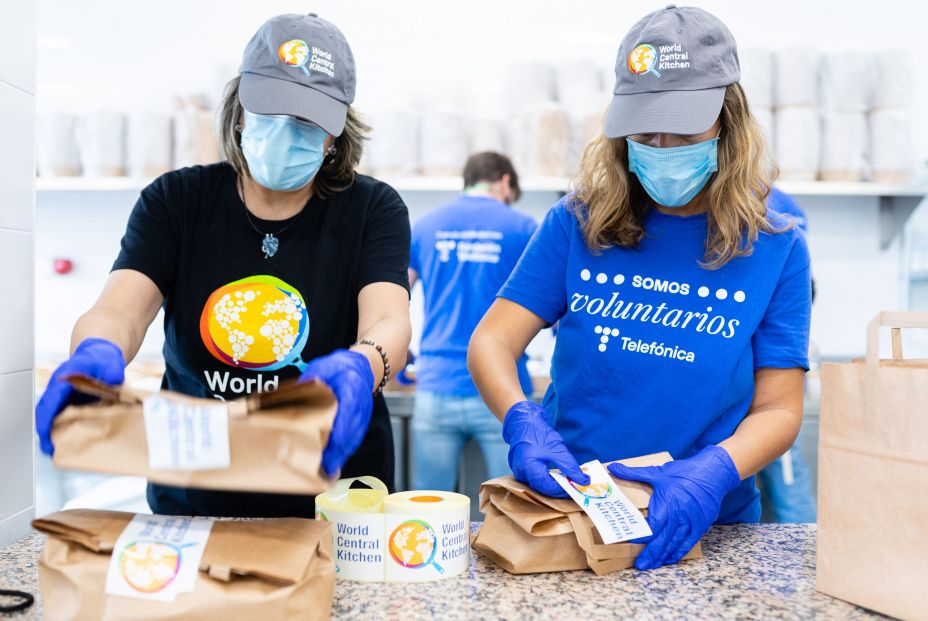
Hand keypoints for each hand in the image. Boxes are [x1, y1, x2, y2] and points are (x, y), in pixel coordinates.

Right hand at [35, 338, 125, 455]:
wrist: (99, 356)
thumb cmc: (102, 360)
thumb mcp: (110, 364)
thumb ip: (111, 372)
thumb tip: (112, 380)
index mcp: (67, 376)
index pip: (53, 397)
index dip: (48, 415)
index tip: (45, 430)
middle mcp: (58, 386)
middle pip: (45, 409)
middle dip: (44, 429)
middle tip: (49, 448)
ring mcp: (59, 394)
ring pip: (48, 414)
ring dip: (48, 431)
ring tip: (53, 450)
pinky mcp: (64, 401)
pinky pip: (56, 416)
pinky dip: (56, 428)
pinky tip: (62, 441)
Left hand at [299, 349, 374, 476]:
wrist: (362, 365)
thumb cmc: (338, 367)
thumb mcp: (320, 369)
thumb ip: (307, 385)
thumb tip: (289, 399)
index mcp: (350, 387)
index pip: (345, 414)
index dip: (337, 434)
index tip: (327, 449)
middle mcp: (360, 404)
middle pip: (350, 432)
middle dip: (337, 452)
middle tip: (322, 469)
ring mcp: (363, 414)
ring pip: (353, 439)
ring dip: (341, 455)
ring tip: (326, 471)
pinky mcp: (363, 421)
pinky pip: (355, 438)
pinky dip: (345, 451)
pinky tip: (334, 460)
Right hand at [502, 400, 589, 496]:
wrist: (523, 422)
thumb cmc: (538, 433)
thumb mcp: (558, 450)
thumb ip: (570, 467)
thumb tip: (584, 481)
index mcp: (529, 469)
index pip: (549, 488)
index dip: (564, 489)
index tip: (578, 487)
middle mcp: (522, 474)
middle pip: (544, 489)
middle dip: (560, 488)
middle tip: (575, 484)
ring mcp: (520, 472)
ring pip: (540, 485)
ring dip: (554, 484)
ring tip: (568, 480)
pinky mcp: (522, 469)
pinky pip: (536, 479)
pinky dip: (547, 479)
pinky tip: (557, 475)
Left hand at [608, 445, 740, 569]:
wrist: (712, 472)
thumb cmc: (684, 472)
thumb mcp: (657, 472)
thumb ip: (633, 473)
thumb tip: (612, 467)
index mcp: (667, 504)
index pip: (653, 525)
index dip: (642, 536)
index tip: (632, 542)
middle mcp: (679, 516)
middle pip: (663, 539)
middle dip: (651, 554)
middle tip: (640, 565)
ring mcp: (691, 522)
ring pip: (675, 543)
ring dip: (663, 555)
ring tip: (652, 565)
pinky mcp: (701, 525)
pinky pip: (689, 542)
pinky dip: (679, 551)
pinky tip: (670, 559)